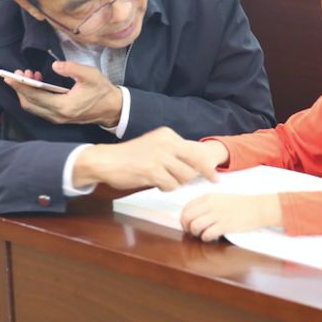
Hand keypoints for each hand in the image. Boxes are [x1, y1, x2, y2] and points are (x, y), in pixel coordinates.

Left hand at [6, 60, 121, 126]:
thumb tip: (56, 66)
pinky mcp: (58, 117)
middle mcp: (57, 116)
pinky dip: (34, 96)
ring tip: (29, 75)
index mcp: (64, 106)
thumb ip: (72, 69)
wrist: (111, 108)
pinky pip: (39, 108)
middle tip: (18, 73)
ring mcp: (57, 118)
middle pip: (29, 104)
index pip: (36, 97)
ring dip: (26, 92)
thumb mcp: (90, 75)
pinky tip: (38, 82)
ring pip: (33, 107)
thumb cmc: (101, 91)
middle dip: (20, 89)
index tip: (10, 77)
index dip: (21, 86)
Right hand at [73, 127, 225, 190]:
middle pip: (193, 167)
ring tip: (160, 178)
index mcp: (169, 135)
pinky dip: (165, 187)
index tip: (215, 178)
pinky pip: (170, 185)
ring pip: (183, 177)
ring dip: (174, 183)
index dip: (207, 168)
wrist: (107, 160)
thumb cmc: (131, 157)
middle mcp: (167, 143)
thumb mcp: (155, 146)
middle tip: (176, 179)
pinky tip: (154, 182)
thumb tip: (196, 168)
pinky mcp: (152, 170)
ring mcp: (160, 156)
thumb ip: (174, 153)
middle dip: (188, 177)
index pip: (196, 152)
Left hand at [180, 193, 281, 241]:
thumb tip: (193, 215)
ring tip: (202, 235)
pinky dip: (206, 238)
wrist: (258, 207)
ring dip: (196, 233)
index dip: (183, 219)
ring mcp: (217, 215)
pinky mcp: (225, 225)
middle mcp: (210, 205)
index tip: (188, 224)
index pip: (186, 207)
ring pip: (195, 226)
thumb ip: (206, 204)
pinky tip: (211, 237)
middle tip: (192, 232)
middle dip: (186, 227)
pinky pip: (207, 234)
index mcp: (208, 197)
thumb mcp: (220, 198)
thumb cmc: (241, 204)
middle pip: (187, 217)